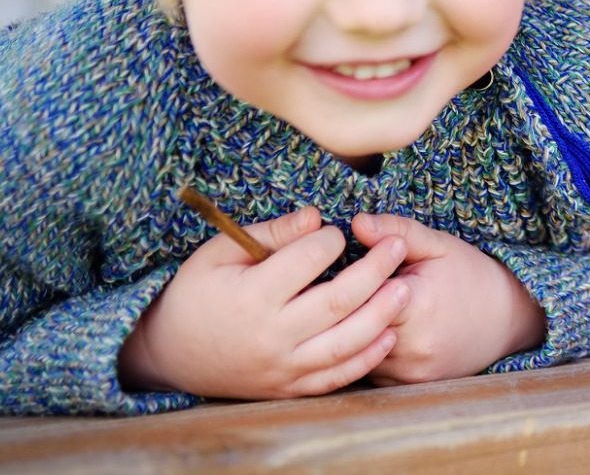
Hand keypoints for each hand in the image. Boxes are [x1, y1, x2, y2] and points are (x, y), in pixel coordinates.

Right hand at [118, 206, 410, 398]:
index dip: (331, 240)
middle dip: (375, 270)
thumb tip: (317, 217)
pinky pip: (336, 377)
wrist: (169, 355)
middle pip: (337, 302)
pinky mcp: (289, 387)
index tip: (339, 231)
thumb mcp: (219, 253)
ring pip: (344, 343)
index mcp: (250, 297)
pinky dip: (367, 358)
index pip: (307, 261)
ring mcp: (282, 367)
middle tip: (399, 246)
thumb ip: (271, 233)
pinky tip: (389, 333)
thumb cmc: (197, 293)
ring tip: (404, 288)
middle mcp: (270, 336)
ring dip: (381, 315)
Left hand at [351, 213, 545, 385]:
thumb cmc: (470, 275)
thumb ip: (397, 231)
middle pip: (352, 325)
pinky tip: (374, 332)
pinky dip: (364, 351)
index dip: (349, 280)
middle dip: (343, 308)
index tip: (349, 269)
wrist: (506, 319)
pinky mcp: (407, 387)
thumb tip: (357, 221)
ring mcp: (410, 372)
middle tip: (343, 291)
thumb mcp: (438, 245)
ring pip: (355, 351)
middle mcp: (413, 346)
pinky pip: (368, 369)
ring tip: (358, 309)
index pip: (358, 294)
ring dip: (350, 331)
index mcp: (418, 305)